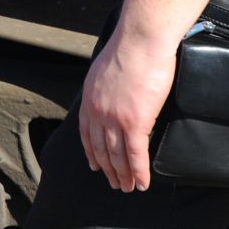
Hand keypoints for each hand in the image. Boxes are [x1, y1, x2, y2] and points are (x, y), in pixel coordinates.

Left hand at [78, 24, 177, 192]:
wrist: (140, 40)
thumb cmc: (130, 47)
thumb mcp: (106, 69)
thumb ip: (106, 85)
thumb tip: (114, 92)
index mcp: (89, 99)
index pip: (86, 134)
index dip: (91, 153)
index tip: (95, 166)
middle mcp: (98, 112)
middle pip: (101, 149)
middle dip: (108, 169)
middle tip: (114, 183)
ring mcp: (115, 119)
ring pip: (117, 156)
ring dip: (123, 175)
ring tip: (128, 188)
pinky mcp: (135, 122)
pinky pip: (136, 154)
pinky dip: (138, 172)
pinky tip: (141, 183)